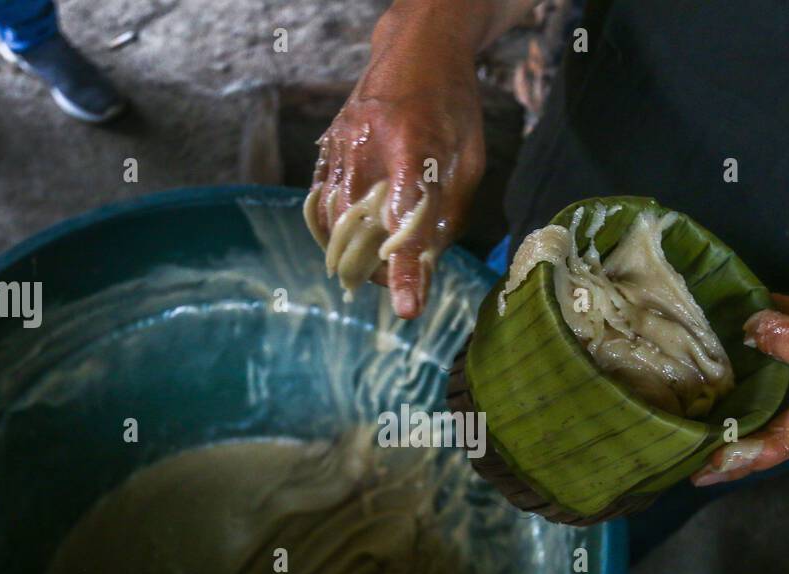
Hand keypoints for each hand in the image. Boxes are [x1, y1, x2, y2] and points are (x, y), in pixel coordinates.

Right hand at [307, 11, 485, 317]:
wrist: (416, 49)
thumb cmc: (452, 108)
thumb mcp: (468, 160)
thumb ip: (446, 214)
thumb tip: (426, 267)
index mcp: (413, 146)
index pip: (405, 222)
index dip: (405, 270)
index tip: (406, 309)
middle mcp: (366, 145)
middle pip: (357, 230)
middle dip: (374, 267)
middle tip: (394, 282)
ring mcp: (339, 144)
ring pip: (332, 221)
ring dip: (351, 253)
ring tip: (374, 264)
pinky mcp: (325, 146)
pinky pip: (320, 202)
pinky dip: (332, 231)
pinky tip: (350, 239)